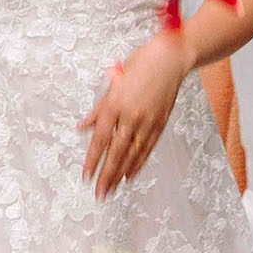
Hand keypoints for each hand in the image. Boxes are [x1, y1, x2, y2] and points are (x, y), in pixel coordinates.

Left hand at [79, 39, 185, 199]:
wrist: (170, 58)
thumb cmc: (140, 64)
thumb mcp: (113, 83)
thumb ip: (98, 109)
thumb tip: (82, 127)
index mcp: (116, 104)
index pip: (101, 138)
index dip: (93, 159)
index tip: (86, 175)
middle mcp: (131, 115)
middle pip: (116, 151)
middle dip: (107, 174)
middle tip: (99, 193)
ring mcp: (147, 121)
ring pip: (132, 153)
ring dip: (121, 174)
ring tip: (112, 190)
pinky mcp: (160, 123)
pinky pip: (148, 148)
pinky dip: (139, 163)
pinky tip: (130, 175)